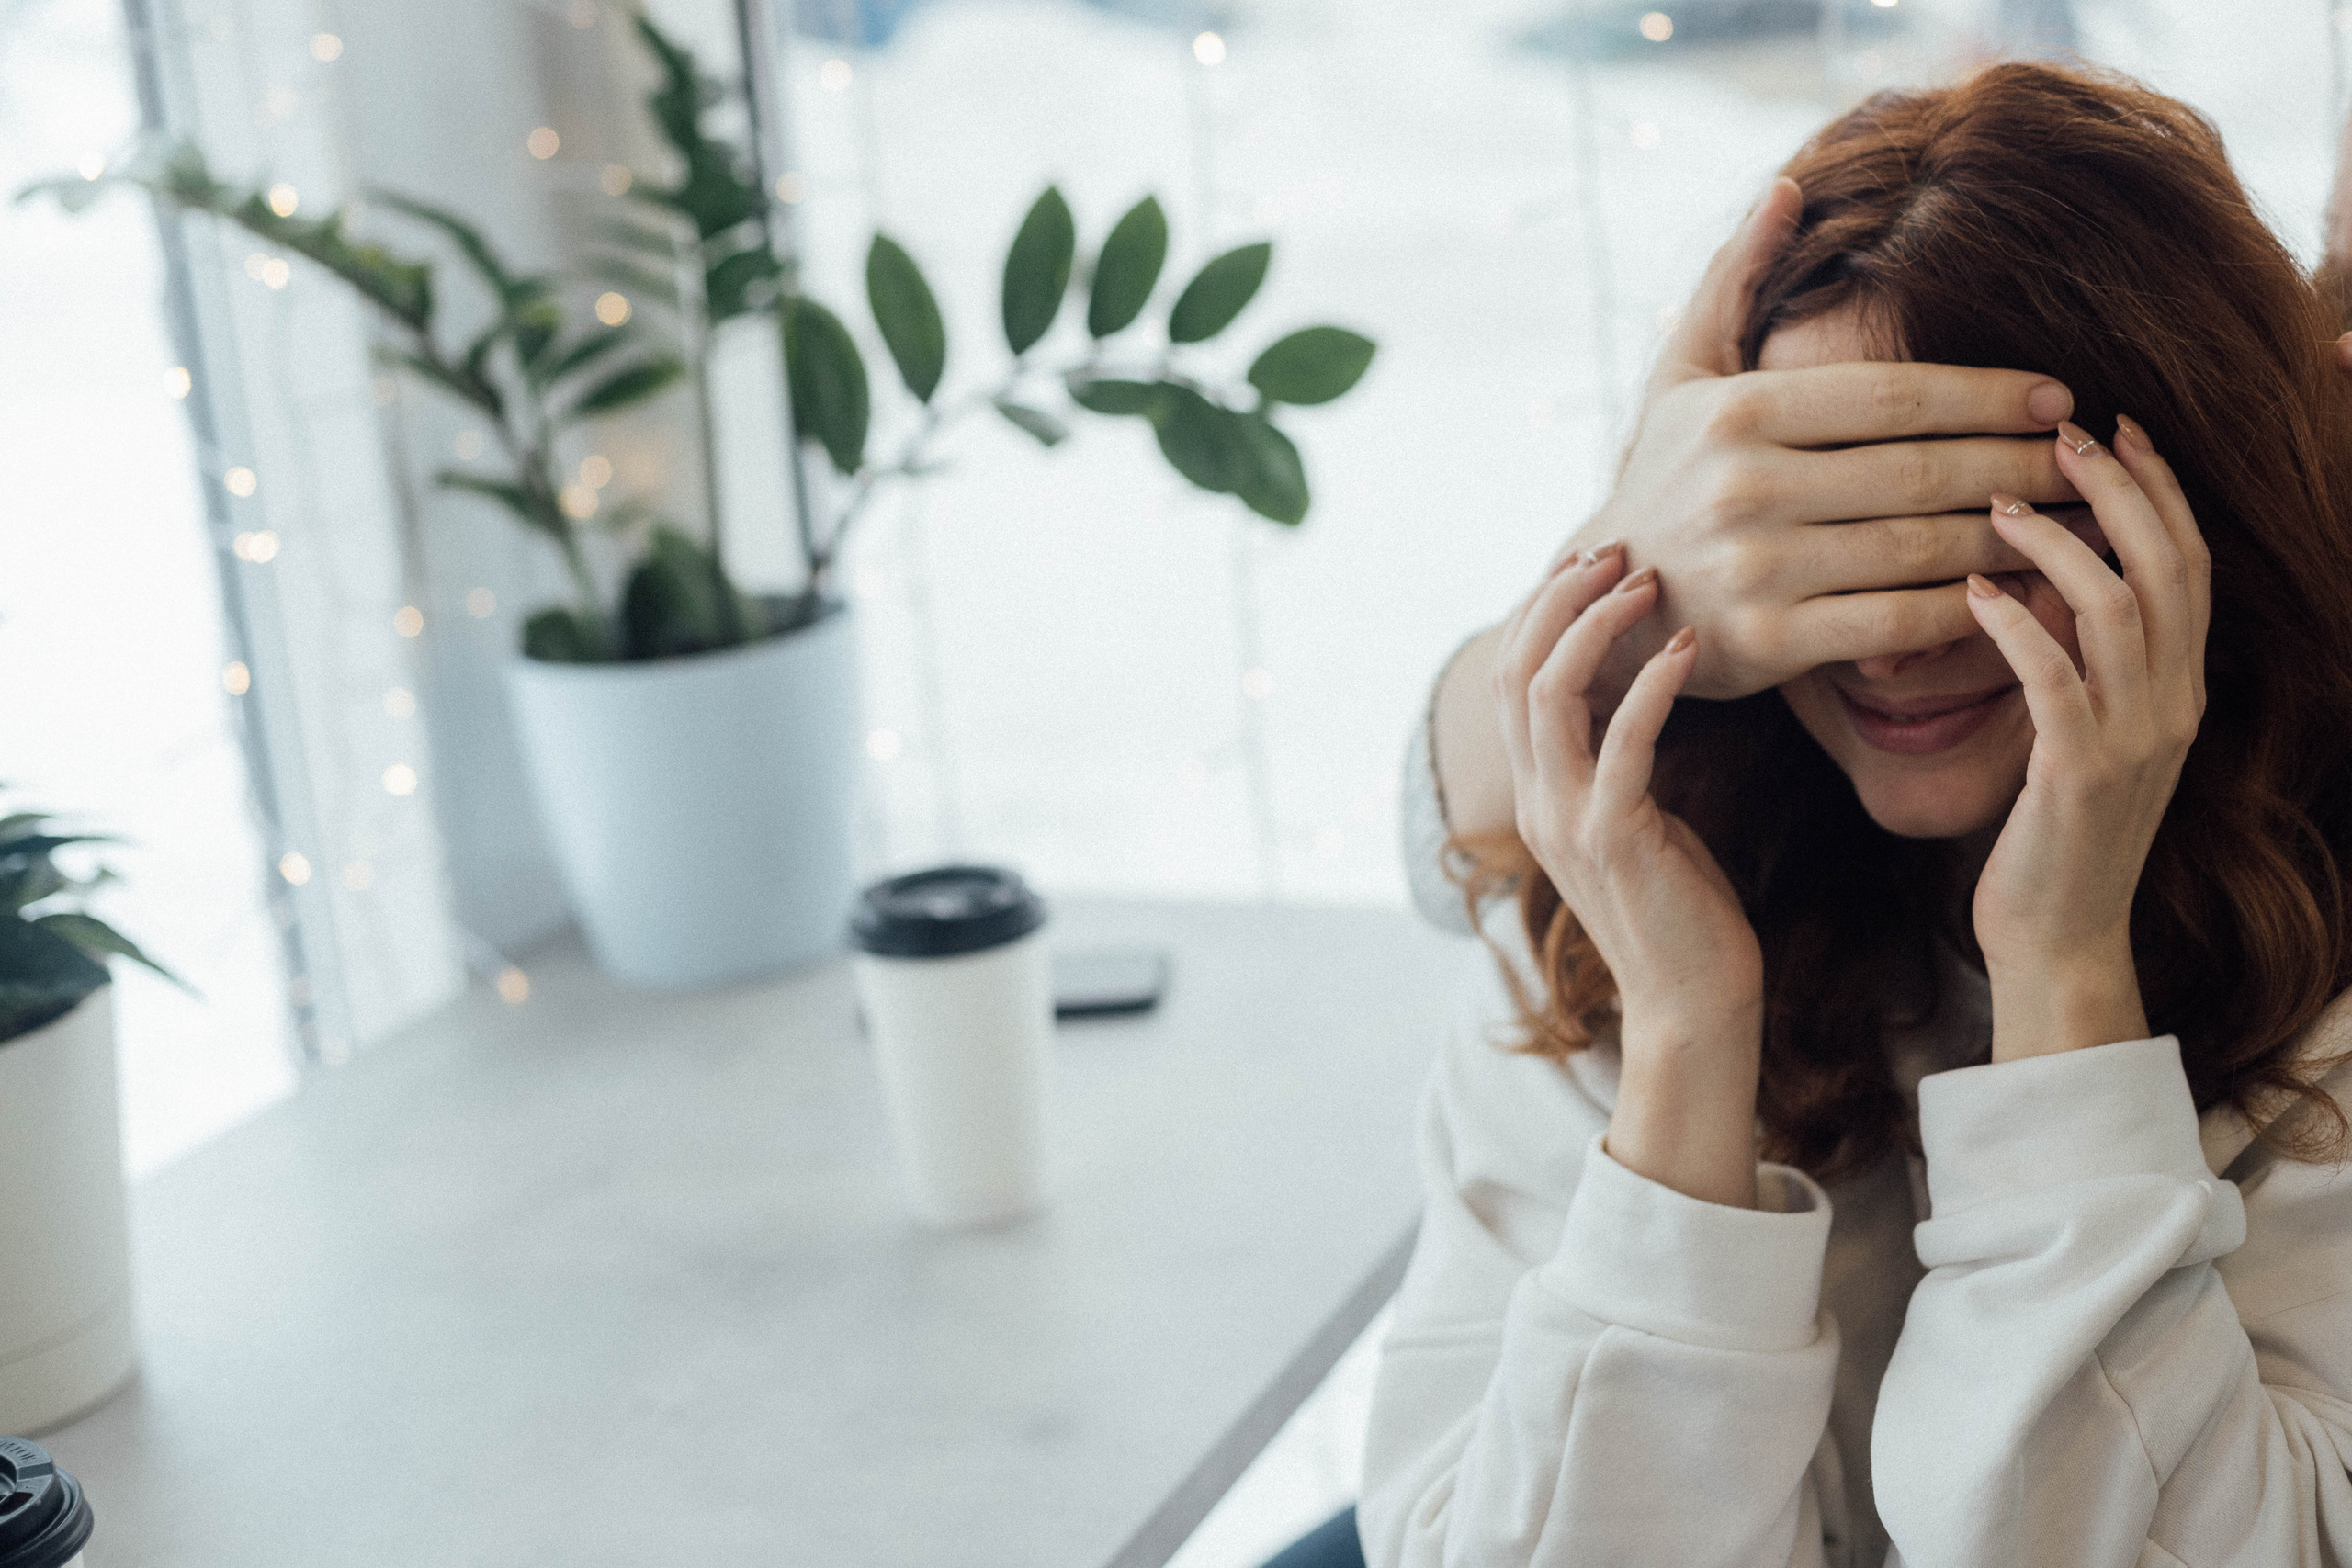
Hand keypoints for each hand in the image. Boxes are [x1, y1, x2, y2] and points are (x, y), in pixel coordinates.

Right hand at [1496, 545, 1763, 1206]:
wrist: (1693, 1006)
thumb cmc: (1685, 912)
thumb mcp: (1643, 818)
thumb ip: (1625, 758)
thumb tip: (1649, 687)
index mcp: (1538, 793)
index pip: (1512, 678)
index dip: (1543, 610)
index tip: (1594, 561)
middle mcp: (1538, 801)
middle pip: (1515, 670)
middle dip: (1559, 597)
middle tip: (1615, 549)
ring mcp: (1568, 820)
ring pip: (1549, 694)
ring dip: (1595, 625)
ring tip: (1645, 580)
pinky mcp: (1616, 839)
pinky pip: (1621, 742)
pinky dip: (1651, 684)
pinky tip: (1690, 646)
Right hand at [1577, 179, 2084, 713]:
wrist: (1605, 603)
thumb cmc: (1662, 478)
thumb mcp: (1680, 373)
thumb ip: (1735, 279)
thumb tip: (1790, 189)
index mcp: (1738, 412)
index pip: (1894, 396)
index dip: (1988, 394)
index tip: (2059, 397)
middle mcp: (1745, 487)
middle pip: (1921, 471)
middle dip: (2018, 464)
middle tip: (2088, 460)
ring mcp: (1756, 568)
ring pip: (1920, 549)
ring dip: (2010, 536)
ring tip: (2072, 524)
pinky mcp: (1769, 642)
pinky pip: (1894, 623)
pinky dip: (1963, 610)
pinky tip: (2011, 593)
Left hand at [1964, 418, 2208, 1060]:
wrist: (2059, 937)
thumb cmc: (2053, 834)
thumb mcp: (2085, 736)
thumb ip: (2088, 666)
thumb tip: (2048, 586)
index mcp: (2184, 689)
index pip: (2191, 564)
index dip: (2162, 489)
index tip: (2118, 429)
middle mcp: (2175, 704)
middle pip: (2168, 565)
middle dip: (2120, 488)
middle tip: (2060, 435)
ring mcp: (2135, 738)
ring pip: (2118, 607)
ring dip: (2056, 543)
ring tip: (1996, 504)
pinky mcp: (2078, 772)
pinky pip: (2053, 676)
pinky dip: (2014, 623)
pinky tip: (1970, 590)